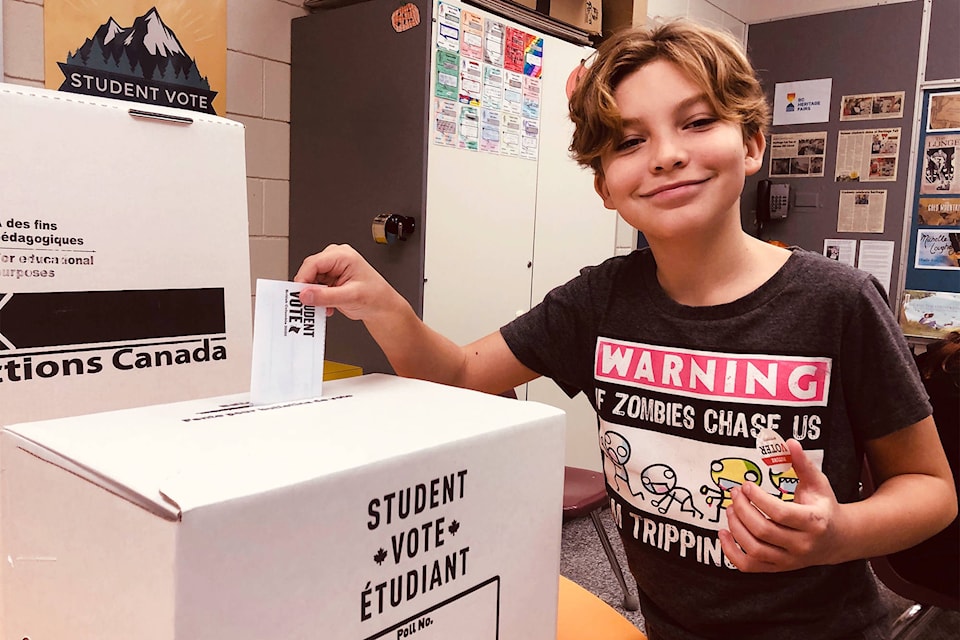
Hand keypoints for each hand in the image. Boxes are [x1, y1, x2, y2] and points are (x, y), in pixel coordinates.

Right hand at [294, 244, 406, 320]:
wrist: (383, 307)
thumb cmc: (376, 296)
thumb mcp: (350, 297)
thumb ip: (325, 296)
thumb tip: (305, 294)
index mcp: (343, 256)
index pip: (314, 263)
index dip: (303, 278)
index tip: (299, 294)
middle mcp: (336, 259)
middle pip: (310, 270)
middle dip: (308, 289)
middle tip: (307, 303)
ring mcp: (333, 269)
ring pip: (310, 280)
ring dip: (314, 295)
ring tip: (323, 306)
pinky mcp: (330, 279)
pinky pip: (314, 287)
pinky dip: (317, 298)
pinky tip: (327, 306)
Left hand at [718, 438, 845, 571]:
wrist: (838, 539)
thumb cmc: (824, 507)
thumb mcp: (818, 483)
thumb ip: (803, 464)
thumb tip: (790, 442)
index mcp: (814, 522)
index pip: (780, 513)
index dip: (758, 499)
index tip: (747, 485)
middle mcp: (802, 545)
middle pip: (763, 531)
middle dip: (742, 510)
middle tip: (734, 494)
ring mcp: (790, 560)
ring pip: (755, 550)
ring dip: (736, 528)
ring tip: (729, 509)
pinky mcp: (778, 568)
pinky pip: (749, 566)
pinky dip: (731, 552)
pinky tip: (724, 533)